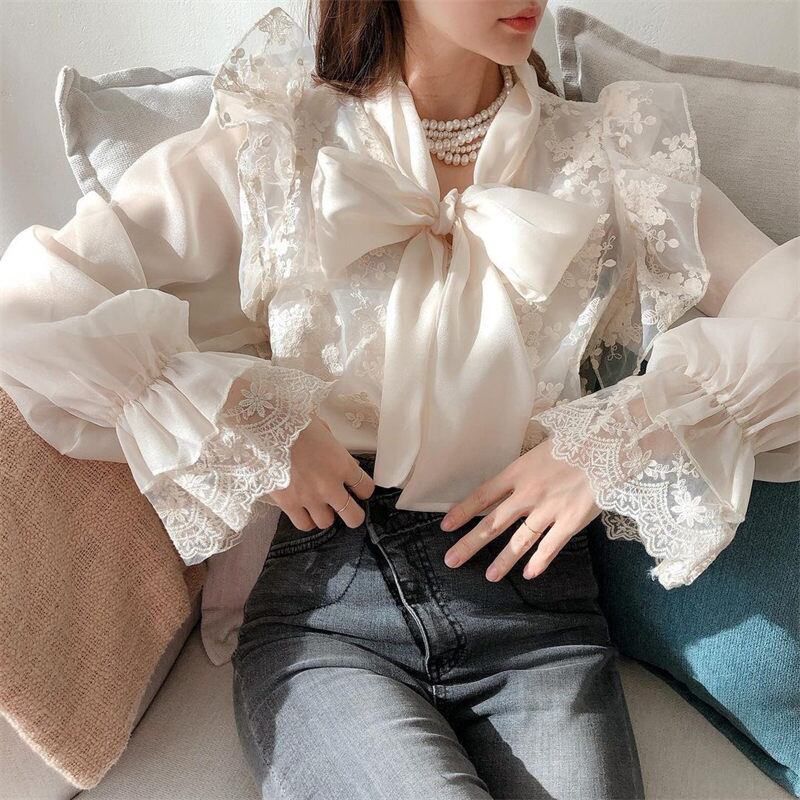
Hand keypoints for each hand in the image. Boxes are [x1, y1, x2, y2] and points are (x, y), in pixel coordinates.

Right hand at [267, 413, 374, 530]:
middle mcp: (330, 485)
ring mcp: (309, 497)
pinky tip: (303, 510)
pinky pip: (303, 524)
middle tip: (346, 509)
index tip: (359, 489)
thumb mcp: (323, 430)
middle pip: (353, 516)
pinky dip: (305, 519)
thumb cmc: (294, 422)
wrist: (265, 428)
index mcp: (342, 464)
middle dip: (352, 514)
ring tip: (319, 507)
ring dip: (325, 515)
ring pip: (326, 523)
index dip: (364, 491)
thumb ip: (335, 448)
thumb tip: (341, 458)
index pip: (366, 488)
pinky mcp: (289, 504)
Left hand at [439, 438, 600, 580]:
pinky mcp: (571, 520)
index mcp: (518, 471)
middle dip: (469, 544)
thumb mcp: (541, 447)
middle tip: (451, 560)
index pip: (482, 495)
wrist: (610, 442)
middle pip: (492, 523)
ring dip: (503, 560)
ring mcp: (549, 509)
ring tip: (490, 576)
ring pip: (519, 541)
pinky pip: (550, 546)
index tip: (446, 526)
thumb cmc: (577, 439)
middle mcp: (528, 493)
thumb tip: (512, 478)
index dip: (462, 512)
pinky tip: (529, 574)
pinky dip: (539, 562)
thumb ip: (525, 467)